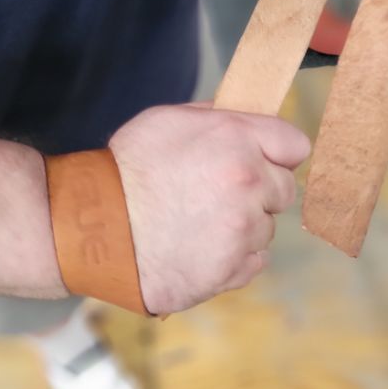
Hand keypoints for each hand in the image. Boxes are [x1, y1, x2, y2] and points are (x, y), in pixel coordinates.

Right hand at [109, 104, 310, 314]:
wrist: (92, 226)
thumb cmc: (126, 169)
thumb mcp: (169, 119)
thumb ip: (219, 119)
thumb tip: (247, 121)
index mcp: (238, 141)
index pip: (295, 146)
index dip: (275, 152)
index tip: (259, 160)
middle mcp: (249, 184)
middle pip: (284, 191)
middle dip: (259, 191)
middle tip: (216, 193)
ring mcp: (241, 231)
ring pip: (265, 229)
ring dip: (242, 226)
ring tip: (196, 222)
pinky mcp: (230, 270)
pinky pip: (253, 262)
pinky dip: (232, 258)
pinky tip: (198, 247)